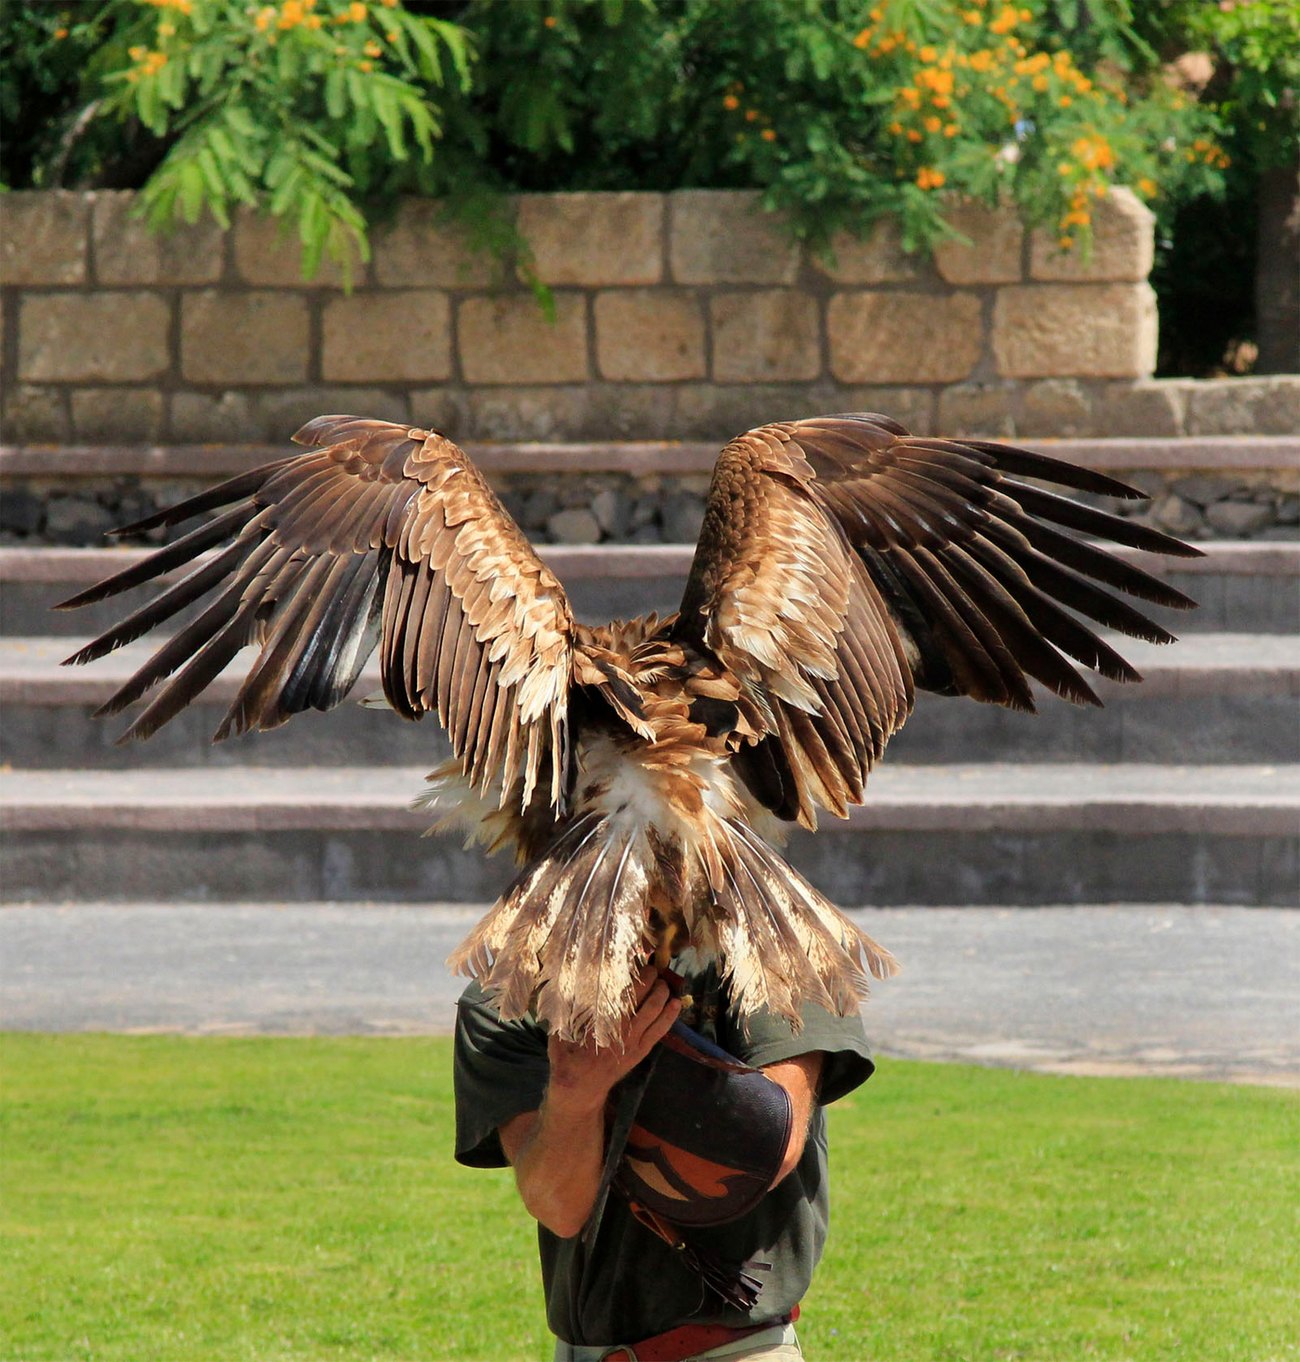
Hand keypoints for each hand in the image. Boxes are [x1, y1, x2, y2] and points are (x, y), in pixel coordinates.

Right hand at [545, 965, 680, 1116]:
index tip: (636, 960)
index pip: (622, 989)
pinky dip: (670, 1014)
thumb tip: (570, 980)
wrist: (580, 1087)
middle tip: (651, 967)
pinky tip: (676, 1002)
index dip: (632, 973)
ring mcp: (634, 1040)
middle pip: (643, 995)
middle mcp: (621, 1027)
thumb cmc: (568, 1055)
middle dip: (651, 977)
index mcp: (601, 1019)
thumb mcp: (561, 1028)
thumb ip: (567, 1006)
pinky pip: (661, 1029)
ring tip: (663, 981)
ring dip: (663, 992)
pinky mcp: (642, 1050)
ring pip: (655, 1009)